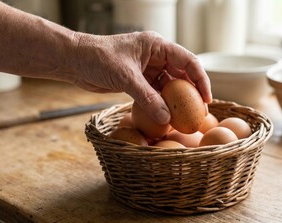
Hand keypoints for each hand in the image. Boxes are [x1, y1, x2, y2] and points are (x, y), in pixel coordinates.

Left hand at [71, 31, 211, 123]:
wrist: (75, 60)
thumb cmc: (98, 58)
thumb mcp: (125, 77)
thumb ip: (147, 97)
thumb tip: (166, 119)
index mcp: (157, 45)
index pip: (188, 61)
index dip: (201, 79)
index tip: (207, 99)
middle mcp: (156, 55)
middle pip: (182, 74)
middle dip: (192, 92)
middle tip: (200, 112)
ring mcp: (148, 68)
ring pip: (169, 85)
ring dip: (177, 100)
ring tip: (185, 117)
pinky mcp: (139, 80)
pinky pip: (156, 93)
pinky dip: (162, 104)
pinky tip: (167, 116)